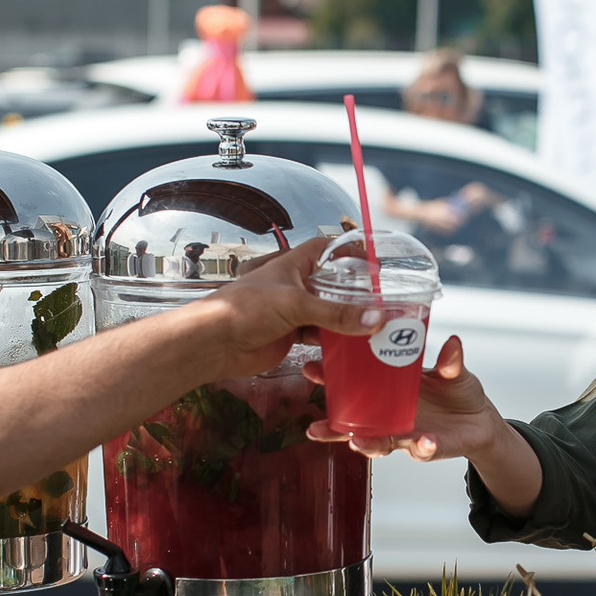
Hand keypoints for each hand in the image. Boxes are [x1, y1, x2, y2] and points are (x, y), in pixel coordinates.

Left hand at [194, 239, 383, 383]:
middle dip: (354, 294)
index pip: (326, 248)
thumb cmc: (242, 309)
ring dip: (345, 322)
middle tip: (380, 302)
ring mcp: (293, 311)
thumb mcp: (295, 305)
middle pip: (332, 285)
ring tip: (371, 328)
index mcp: (293, 265)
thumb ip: (336, 313)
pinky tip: (346, 347)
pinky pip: (319, 336)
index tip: (372, 260)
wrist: (214, 344)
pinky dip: (332, 342)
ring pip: (328, 313)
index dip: (348, 250)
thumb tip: (373, 319)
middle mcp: (295, 285)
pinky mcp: (290, 335)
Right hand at [305, 334, 500, 459]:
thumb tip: (452, 343)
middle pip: (353, 426)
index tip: (310, 368)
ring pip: (378, 445)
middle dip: (333, 428)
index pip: (352, 386)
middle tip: (316, 427)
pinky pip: (422, 451)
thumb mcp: (452, 371)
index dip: (329, 380)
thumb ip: (449, 362)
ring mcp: (406, 435)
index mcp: (387, 392)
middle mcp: (390, 417)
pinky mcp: (428, 448)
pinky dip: (422, 448)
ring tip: (357, 442)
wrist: (480, 421)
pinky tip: (423, 442)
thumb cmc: (457, 392)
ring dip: (366, 445)